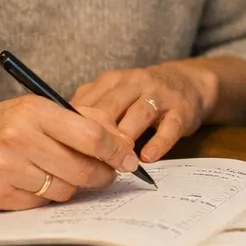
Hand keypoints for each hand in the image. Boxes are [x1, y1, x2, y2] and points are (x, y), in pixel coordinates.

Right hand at [0, 95, 137, 210]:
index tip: (129, 159)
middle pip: (82, 168)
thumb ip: (77, 120)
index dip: (116, 150)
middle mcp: (19, 138)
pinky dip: (45, 197)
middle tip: (108, 175)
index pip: (91, 134)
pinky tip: (36, 184)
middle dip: (102, 175)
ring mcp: (5, 169)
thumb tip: (121, 141)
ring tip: (64, 175)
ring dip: (72, 187)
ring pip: (64, 190)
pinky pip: (40, 204)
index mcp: (33, 111)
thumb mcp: (33, 109)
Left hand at [71, 60, 218, 161]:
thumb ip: (90, 110)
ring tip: (117, 165)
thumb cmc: (141, 95)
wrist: (188, 82)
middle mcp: (134, 83)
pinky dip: (158, 143)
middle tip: (88, 164)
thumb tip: (58, 137)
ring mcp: (159, 94)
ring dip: (126, 141)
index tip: (67, 153)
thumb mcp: (113, 95)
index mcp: (111, 81)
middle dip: (98, 138)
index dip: (75, 130)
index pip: (88, 104)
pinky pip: (168, 127)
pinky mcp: (181, 109)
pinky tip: (147, 158)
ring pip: (138, 116)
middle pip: (110, 110)